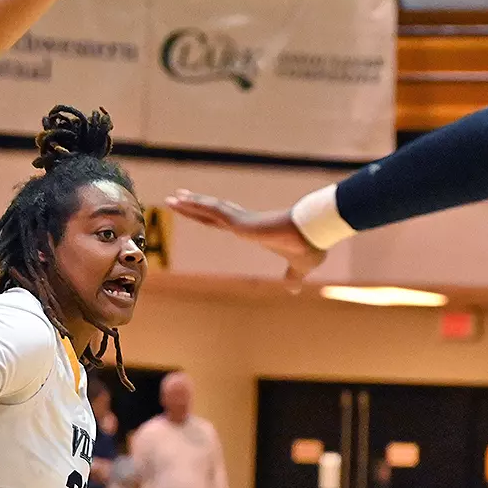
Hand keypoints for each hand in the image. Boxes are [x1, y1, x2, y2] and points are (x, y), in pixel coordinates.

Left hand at [164, 189, 325, 279]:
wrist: (315, 235)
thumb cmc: (309, 246)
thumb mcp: (298, 268)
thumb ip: (292, 277)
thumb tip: (293, 290)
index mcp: (253, 232)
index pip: (224, 223)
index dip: (209, 218)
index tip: (197, 213)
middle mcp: (244, 223)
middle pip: (211, 213)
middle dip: (193, 207)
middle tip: (177, 199)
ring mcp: (241, 220)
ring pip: (209, 209)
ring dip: (190, 203)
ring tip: (172, 198)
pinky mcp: (241, 221)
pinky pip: (213, 210)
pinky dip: (197, 204)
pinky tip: (183, 200)